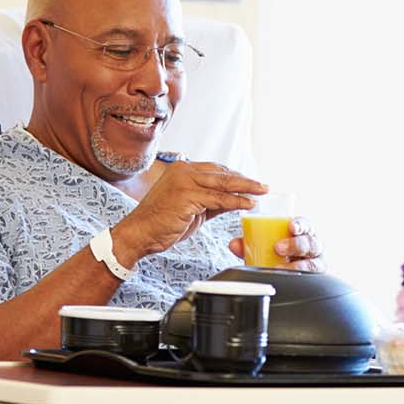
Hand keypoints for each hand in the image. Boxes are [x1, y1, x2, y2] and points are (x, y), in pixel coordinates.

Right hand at [113, 161, 265, 261]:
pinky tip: (249, 204)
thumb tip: (233, 201)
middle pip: (222, 173)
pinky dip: (236, 201)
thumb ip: (211, 202)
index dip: (236, 177)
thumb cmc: (162, 223)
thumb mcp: (191, 208)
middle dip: (246, 180)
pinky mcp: (187, 197)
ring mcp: (184, 182)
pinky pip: (218, 199)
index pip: (216, 170)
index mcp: (183, 170)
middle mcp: (183, 171)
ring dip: (246, 188)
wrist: (140, 233)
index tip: (252, 183)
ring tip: (262, 192)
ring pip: (223, 184)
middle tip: (264, 186)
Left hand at [228, 216, 325, 272]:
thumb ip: (250, 244)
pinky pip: (312, 280)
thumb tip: (234, 244)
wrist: (288, 273)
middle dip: (295, 244)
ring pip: (313, 263)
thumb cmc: (280, 255)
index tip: (290, 226)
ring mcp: (315, 263)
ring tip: (281, 268)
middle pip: (310, 243)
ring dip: (297, 265)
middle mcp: (312, 247)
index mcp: (302, 234)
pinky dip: (301, 279)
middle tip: (278, 248)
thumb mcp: (264, 246)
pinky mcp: (315, 279)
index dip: (300, 224)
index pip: (305, 225)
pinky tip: (290, 279)